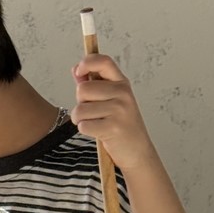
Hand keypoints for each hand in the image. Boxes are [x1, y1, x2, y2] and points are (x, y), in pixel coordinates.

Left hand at [71, 55, 156, 172]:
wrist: (137, 151)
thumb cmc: (120, 124)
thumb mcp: (111, 100)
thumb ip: (94, 85)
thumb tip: (76, 70)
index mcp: (121, 83)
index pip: (103, 61)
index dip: (86, 63)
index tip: (78, 71)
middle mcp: (122, 93)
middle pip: (82, 89)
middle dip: (80, 103)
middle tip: (93, 112)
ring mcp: (119, 110)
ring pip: (79, 109)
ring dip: (80, 119)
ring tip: (95, 123)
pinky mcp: (113, 127)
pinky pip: (83, 125)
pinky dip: (85, 130)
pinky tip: (98, 132)